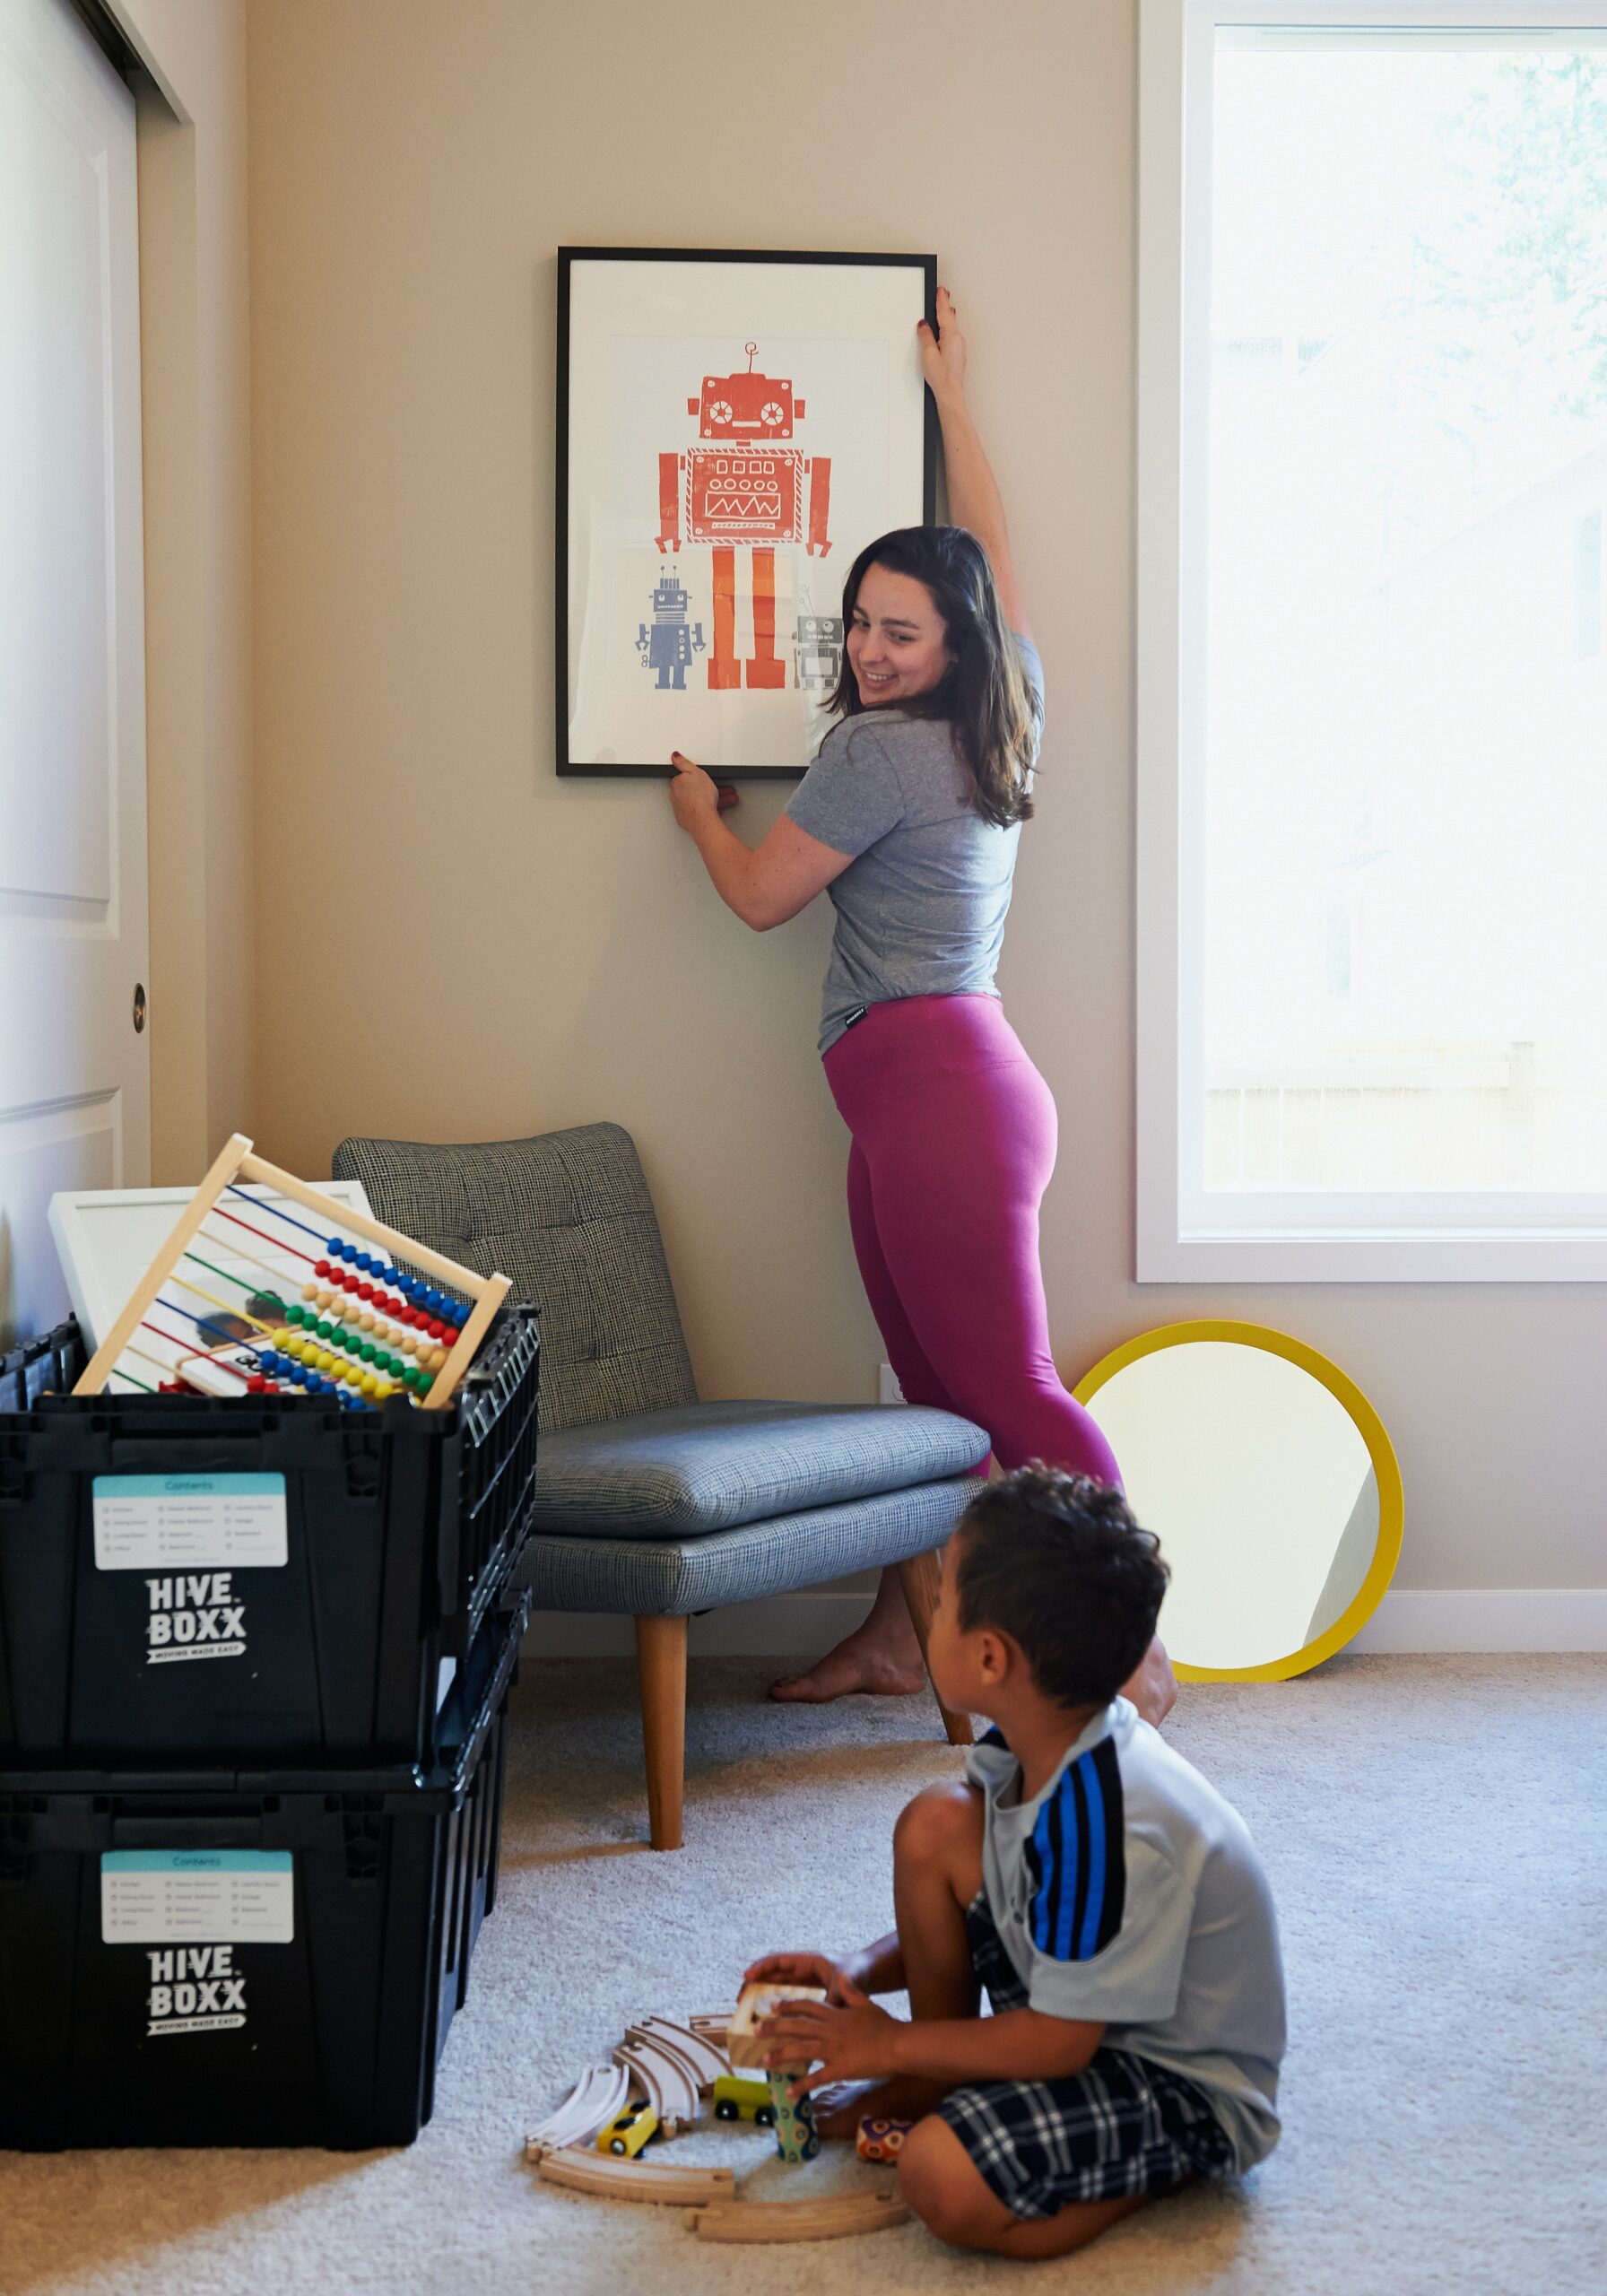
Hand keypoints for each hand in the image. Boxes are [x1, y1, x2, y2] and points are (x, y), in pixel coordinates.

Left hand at [669, 751, 737, 828]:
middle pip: (693, 789)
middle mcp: (676, 796)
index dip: (699, 777)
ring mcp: (681, 809)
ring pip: (698, 800)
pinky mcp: (687, 819)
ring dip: (712, 799)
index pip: (686, 777)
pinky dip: (708, 809)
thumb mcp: (695, 772)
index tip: (707, 779)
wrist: (702, 820)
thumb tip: (675, 756)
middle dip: (708, 789)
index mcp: (676, 783)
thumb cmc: (699, 798)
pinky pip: (699, 811)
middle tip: (719, 790)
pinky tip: (716, 809)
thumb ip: (684, 763)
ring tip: (725, 800)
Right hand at [743, 1951, 860, 2006]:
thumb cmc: (856, 1972)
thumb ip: (834, 1996)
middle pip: (772, 1972)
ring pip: (776, 1984)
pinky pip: (785, 1996)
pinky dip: (774, 2004)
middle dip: (754, 1983)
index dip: (762, 1966)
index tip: (747, 1976)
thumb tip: (824, 2011)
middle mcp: (801, 1969)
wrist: (867, 1975)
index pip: (779, 1959)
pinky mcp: (806, 1992)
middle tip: (740, 1999)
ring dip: (761, 1994)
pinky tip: (768, 2020)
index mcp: (808, 1961)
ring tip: (747, 2011)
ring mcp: (803, 1980)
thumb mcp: (845, 1983)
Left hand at [759, 1977, 903, 2094]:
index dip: (788, 2006)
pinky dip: (802, 2085)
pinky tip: (789, 2092)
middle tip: (756, 2030)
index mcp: (836, 2014)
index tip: (773, 2007)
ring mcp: (833, 2049)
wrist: (898, 2044)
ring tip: (764, 2061)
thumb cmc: (885, 2025)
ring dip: (781, 2055)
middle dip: (774, 2028)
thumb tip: (843, 1977)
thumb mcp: (867, 2004)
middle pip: (796, 2026)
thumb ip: (851, 1992)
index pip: (807, 2007)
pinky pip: (817, 2078)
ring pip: (801, 2050)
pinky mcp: (839, 2068)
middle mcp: (830, 2030)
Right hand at [917, 284, 966, 403]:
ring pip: (952, 326)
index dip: (941, 300)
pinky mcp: (957, 354)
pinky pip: (952, 335)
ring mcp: (959, 347)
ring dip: (947, 316)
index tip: (940, 289)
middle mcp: (957, 339)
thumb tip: (923, 324)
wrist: (950, 393)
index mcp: (951, 336)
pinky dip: (948, 328)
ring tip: (945, 306)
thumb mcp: (928, 354)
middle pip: (950, 317)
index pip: (944, 313)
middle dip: (945, 305)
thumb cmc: (941, 377)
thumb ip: (925, 336)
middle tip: (943, 293)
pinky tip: (945, 328)